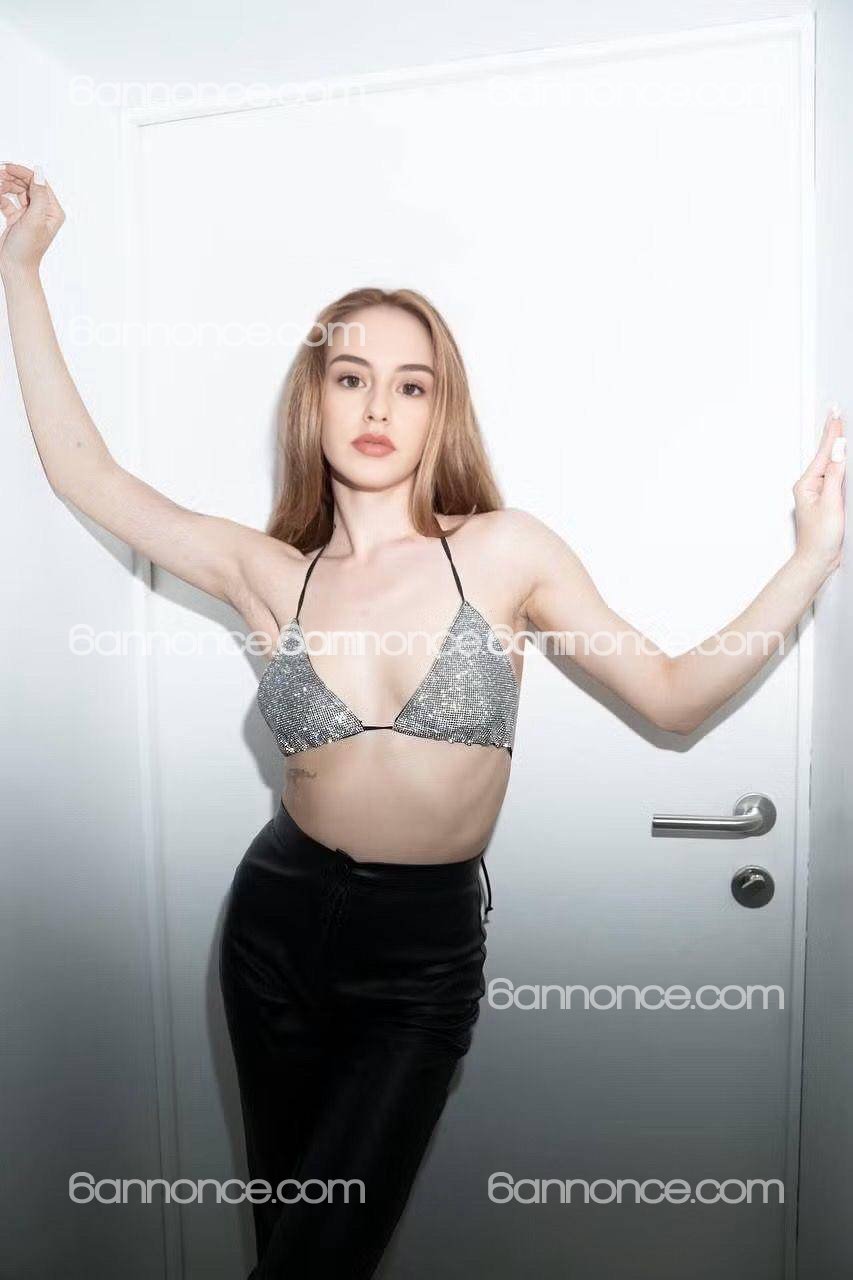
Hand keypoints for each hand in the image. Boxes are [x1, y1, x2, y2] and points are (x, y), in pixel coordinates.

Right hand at [0, 161, 65, 275]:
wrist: (15, 268)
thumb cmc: (27, 249)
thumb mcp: (34, 219)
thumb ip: (38, 195)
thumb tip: (38, 171)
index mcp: (52, 211)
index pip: (39, 183)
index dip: (23, 172)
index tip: (6, 167)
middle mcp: (43, 211)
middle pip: (27, 185)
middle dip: (12, 178)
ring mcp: (30, 215)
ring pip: (17, 191)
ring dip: (5, 186)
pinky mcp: (17, 219)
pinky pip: (8, 201)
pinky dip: (1, 197)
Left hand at [793, 407, 845, 574]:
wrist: (816, 560)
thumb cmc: (820, 538)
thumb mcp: (831, 502)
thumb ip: (834, 475)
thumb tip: (837, 451)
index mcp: (807, 484)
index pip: (824, 452)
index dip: (832, 432)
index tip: (836, 414)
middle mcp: (809, 486)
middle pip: (824, 454)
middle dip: (831, 434)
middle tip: (835, 413)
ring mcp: (816, 492)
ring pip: (828, 463)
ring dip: (833, 445)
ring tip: (836, 427)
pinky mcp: (824, 500)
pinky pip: (831, 475)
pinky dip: (837, 462)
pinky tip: (838, 457)